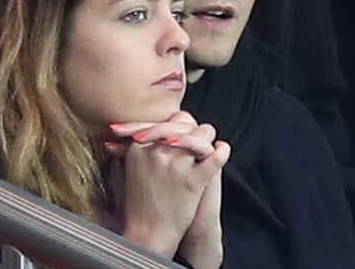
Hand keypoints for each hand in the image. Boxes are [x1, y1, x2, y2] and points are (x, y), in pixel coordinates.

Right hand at [108, 112, 229, 262]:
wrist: (147, 234)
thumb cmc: (139, 201)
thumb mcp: (130, 168)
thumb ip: (134, 146)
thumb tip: (139, 128)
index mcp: (140, 145)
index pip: (171, 120)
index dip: (182, 125)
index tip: (185, 132)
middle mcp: (157, 151)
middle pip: (187, 126)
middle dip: (196, 130)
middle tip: (201, 136)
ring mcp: (175, 165)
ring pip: (201, 137)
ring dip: (208, 139)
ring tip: (210, 145)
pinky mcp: (192, 181)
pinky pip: (214, 158)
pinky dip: (222, 152)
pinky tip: (223, 149)